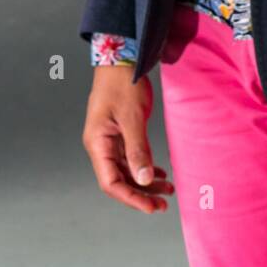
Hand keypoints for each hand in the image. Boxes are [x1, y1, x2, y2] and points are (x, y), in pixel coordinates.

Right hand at [82, 65, 174, 214]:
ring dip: (145, 182)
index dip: (131, 198)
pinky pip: (130, 158)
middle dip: (141, 194)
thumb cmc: (122, 84)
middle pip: (119, 181)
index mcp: (98, 144)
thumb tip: (143, 180)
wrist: (120, 60)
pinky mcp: (119, 134)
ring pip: (126, 171)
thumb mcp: (132, 117)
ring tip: (168, 190)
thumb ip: (138, 149)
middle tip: (164, 203)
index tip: (152, 207)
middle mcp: (101, 146)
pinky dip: (145, 167)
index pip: (111, 183)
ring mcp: (109, 141)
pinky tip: (160, 173)